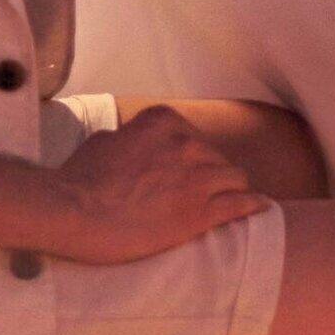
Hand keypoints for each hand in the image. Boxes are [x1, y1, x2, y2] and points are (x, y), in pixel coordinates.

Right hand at [37, 107, 271, 263]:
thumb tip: (134, 143)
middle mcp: (186, 143)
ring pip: (234, 179)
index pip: (194, 136)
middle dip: (211, 174)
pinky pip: (239, 205)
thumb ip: (132, 138)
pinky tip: (261, 207)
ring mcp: (197, 177)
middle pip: (216, 158)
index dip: (191, 157)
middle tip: (201, 192)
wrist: (73, 212)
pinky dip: (252, 205)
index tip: (187, 170)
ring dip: (232, 189)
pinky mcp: (200, 212)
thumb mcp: (104, 141)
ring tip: (231, 201)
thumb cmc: (79, 179)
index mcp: (164, 122)